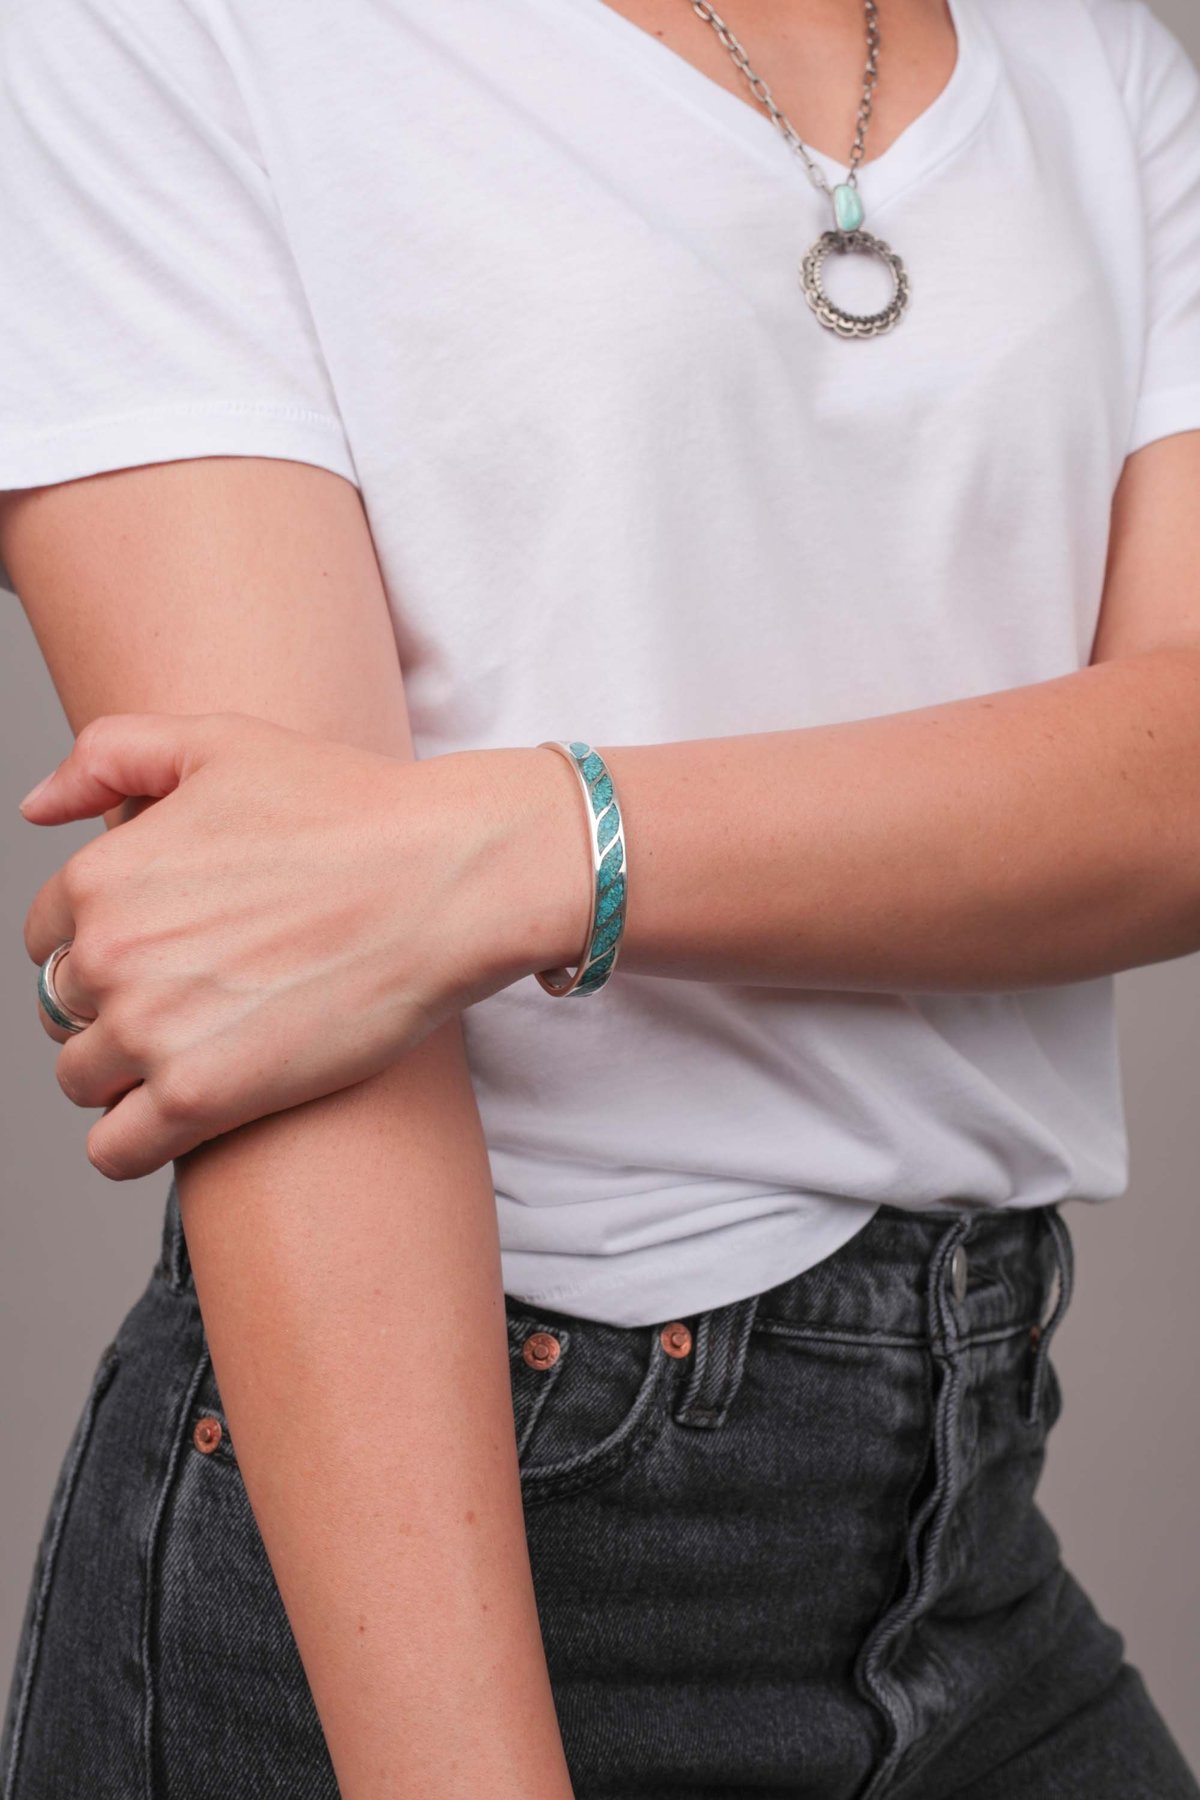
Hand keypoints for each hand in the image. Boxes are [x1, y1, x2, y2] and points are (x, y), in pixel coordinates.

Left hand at [21, 713, 589, 1177]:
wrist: (444, 879)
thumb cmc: (349, 807)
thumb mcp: (220, 742)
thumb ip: (109, 756)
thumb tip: (37, 808)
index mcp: (101, 875)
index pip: (48, 938)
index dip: (101, 944)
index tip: (162, 951)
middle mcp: (109, 954)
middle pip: (63, 1010)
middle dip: (113, 1008)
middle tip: (193, 999)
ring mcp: (150, 1030)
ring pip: (82, 1081)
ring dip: (123, 1075)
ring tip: (196, 1052)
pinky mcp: (201, 1097)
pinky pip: (114, 1150)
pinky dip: (131, 1142)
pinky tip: (180, 1115)